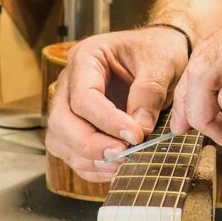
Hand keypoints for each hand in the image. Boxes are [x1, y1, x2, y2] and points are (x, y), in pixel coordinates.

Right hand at [45, 25, 190, 182]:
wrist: (161, 52)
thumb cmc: (158, 50)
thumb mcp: (161, 62)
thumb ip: (149, 92)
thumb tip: (139, 128)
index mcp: (86, 57)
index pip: (84, 96)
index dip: (107, 120)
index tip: (135, 136)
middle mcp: (70, 81)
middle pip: (61, 120)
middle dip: (89, 144)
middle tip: (122, 154)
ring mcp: (70, 105)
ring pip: (60, 140)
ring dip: (87, 158)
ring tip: (121, 165)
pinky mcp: (79, 126)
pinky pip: (71, 153)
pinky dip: (90, 166)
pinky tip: (114, 170)